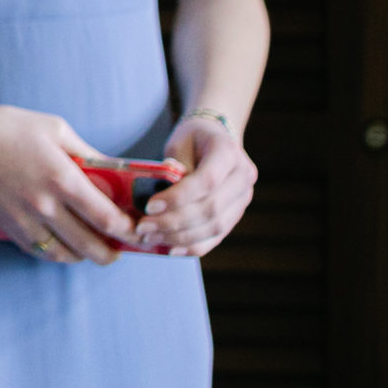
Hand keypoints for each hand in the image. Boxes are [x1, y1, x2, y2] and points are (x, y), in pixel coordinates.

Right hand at [0, 103, 133, 264]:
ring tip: (94, 250)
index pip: (105, 217)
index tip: (136, 231)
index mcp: (61, 177)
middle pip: (89, 245)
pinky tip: (65, 246)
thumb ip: (88, 153)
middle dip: (111, 253)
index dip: (127, 230)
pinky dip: (57, 254)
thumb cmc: (6, 127)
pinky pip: (39, 251)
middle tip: (121, 250)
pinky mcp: (8, 226)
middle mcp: (45, 204)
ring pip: (64, 254)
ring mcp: (24, 219)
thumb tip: (116, 172)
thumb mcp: (54, 129)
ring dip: (84, 256)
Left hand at [134, 113, 256, 255]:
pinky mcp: (236, 214)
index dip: (178, 198)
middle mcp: (243, 176)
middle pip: (211, 209)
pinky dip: (193, 246)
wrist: (216, 138)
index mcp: (228, 151)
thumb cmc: (192, 138)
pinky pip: (217, 237)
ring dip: (181, 238)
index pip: (206, 181)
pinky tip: (170, 249)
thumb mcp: (179, 142)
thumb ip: (173, 168)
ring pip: (216, 227)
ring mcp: (243, 199)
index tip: (149, 207)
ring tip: (151, 238)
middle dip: (174, 222)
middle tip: (143, 228)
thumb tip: (156, 198)